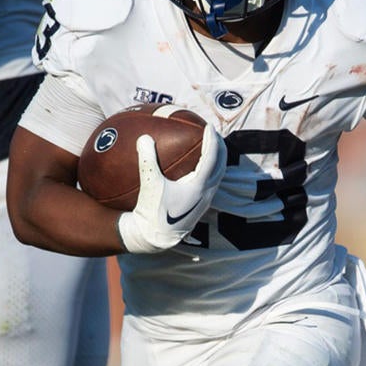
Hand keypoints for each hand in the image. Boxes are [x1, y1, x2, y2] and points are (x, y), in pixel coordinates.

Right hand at [117, 127, 224, 253]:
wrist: (155, 238)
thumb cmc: (152, 211)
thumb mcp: (149, 184)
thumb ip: (147, 160)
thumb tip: (144, 137)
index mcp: (198, 186)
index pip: (211, 157)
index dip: (211, 140)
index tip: (208, 126)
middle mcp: (206, 193)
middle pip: (222, 165)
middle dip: (220, 147)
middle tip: (213, 133)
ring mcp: (205, 201)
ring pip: (218, 175)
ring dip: (217, 159)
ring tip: (210, 147)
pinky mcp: (200, 206)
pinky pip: (210, 182)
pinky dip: (209, 170)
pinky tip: (196, 166)